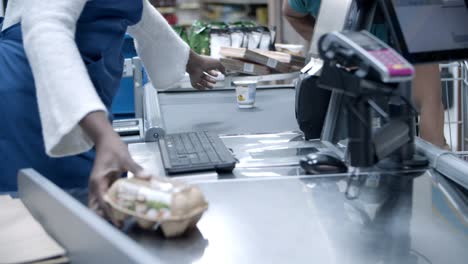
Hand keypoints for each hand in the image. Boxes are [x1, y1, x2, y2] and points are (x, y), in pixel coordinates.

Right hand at [80, 111, 149, 225]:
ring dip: (107, 212)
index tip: (119, 221)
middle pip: (96, 207)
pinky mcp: (104, 183)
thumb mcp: (125, 158)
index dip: (110, 213)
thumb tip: (148, 177)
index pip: (103, 202)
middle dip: (106, 217)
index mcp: (98, 182)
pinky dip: (111, 204)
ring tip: (121, 220)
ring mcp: (98, 185)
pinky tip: (122, 208)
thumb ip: (135, 168)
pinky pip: (105, 198)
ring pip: (99, 204)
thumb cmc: (113, 148)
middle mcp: (95, 186)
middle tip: (120, 224)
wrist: (106, 139)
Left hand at [186, 50, 225, 89]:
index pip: (208, 70)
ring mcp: (196, 75)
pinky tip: (204, 88)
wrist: (195, 63)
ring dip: (207, 85)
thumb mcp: (217, 63)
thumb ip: (222, 67)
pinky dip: (199, 88)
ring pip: (201, 82)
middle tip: (215, 82)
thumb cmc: (205, 62)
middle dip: (210, 80)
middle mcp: (199, 70)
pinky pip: (195, 85)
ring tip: (212, 87)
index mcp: (204, 65)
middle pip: (205, 77)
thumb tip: (224, 72)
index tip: (217, 75)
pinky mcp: (193, 79)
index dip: (213, 73)